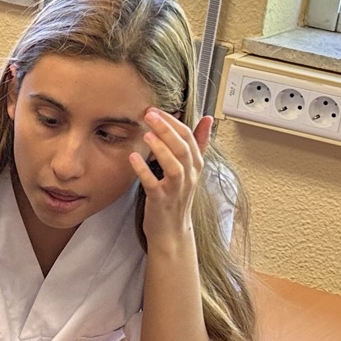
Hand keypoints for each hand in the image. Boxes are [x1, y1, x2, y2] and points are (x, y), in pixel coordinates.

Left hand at [131, 108, 211, 248]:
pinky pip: (154, 185)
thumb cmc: (178, 197)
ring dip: (161, 148)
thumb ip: (198, 143)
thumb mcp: (190, 169)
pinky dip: (144, 171)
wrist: (172, 231)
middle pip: (183, 148)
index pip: (189, 138)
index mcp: (195, 166)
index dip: (173, 122)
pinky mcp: (160, 202)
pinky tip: (133, 158)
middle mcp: (188, 176)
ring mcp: (175, 190)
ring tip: (146, 134)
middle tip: (150, 114)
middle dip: (167, 129)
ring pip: (174, 166)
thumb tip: (208, 118)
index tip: (157, 110)